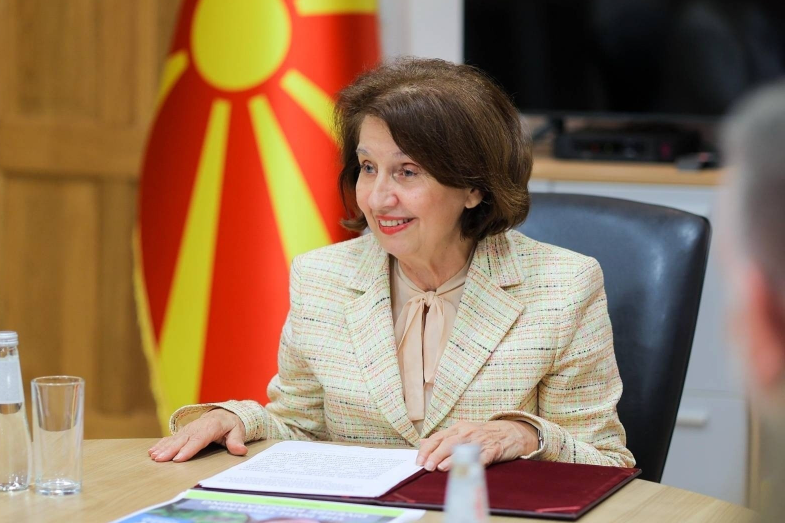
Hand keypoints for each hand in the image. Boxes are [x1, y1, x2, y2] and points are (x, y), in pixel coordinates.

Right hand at [148, 408, 246, 461]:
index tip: (178, 458)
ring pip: (175, 439)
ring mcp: (189, 429)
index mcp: (211, 426)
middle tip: (160, 459)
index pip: (199, 439)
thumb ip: (236, 441)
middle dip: (171, 450)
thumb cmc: (231, 424)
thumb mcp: (238, 430)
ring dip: (163, 448)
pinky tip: (152, 451)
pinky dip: (161, 444)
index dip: (188, 449)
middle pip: (183, 439)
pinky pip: (171, 438)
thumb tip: (240, 450)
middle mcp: (197, 426)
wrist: (224, 414)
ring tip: (154, 456)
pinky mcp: (184, 432)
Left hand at [416, 420, 538, 471]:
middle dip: (435, 455)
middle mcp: (467, 432)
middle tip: (427, 466)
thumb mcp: (461, 432)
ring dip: (450, 459)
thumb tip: (423, 443)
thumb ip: (442, 438)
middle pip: (448, 442)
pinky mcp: (492, 449)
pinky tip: (465, 468)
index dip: (427, 449)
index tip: (419, 461)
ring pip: (462, 449)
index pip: (438, 437)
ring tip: (440, 468)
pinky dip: (473, 463)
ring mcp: (480, 440)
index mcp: (458, 428)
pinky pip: (482, 457)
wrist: (510, 432)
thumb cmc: (483, 434)